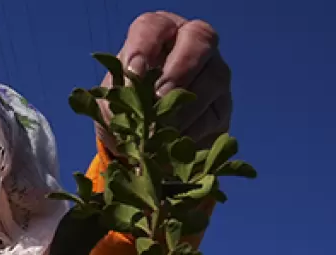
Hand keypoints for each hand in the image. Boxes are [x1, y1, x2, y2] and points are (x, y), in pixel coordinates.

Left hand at [98, 11, 231, 149]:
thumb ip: (119, 91)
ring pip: (213, 77)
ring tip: (161, 129)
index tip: (134, 72)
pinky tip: (173, 143)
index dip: (145, 46)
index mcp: (157, 36)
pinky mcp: (222, 107)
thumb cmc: (124, 110)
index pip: (154, 26)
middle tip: (158, 98)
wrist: (142, 146)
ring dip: (185, 105)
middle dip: (178, 69)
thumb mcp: (113, 100)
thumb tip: (129, 90)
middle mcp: (191, 45)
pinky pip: (215, 113)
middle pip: (198, 39)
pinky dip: (193, 130)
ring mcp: (214, 73)